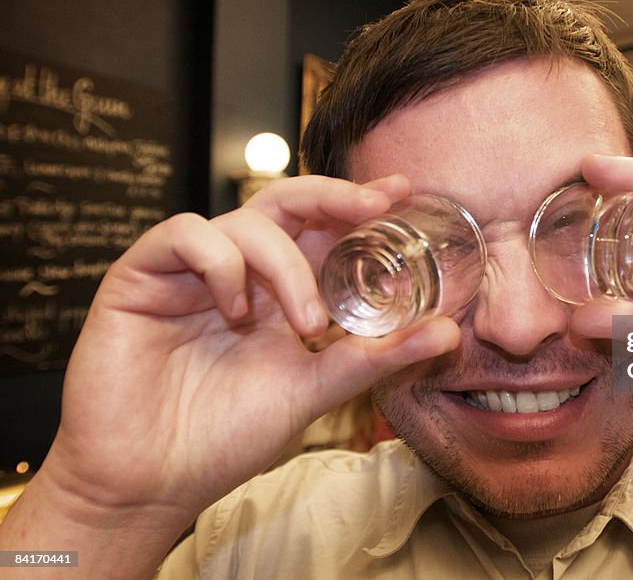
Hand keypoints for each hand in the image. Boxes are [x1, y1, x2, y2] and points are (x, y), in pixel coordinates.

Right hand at [35, 174, 459, 528]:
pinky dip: (222, 262)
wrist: (151, 482)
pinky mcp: (142, 276)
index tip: (403, 192)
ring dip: (286, 264)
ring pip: (246, 220)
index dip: (358, 206)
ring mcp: (190, 272)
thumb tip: (448, 332)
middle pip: (286, 202)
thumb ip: (374, 358)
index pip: (321, 230)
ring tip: (306, 324)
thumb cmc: (227, 436)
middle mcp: (239, 271)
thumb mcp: (315, 391)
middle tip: (373, 206)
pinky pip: (186, 234)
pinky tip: (236, 310)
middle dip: (333, 196)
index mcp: (279, 291)